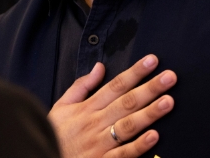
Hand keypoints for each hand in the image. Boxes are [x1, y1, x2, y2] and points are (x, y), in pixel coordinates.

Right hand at [48, 54, 176, 157]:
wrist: (39, 157)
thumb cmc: (54, 134)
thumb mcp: (62, 107)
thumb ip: (81, 86)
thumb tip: (100, 67)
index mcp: (87, 108)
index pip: (115, 86)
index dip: (135, 72)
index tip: (153, 60)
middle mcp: (95, 124)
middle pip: (126, 102)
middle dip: (150, 88)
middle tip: (170, 76)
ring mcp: (99, 144)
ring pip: (128, 126)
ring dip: (149, 113)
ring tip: (169, 101)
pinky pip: (123, 155)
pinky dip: (138, 146)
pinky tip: (154, 136)